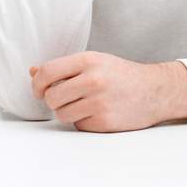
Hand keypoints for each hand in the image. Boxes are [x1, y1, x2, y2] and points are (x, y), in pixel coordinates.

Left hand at [29, 51, 186, 131]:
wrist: (155, 91)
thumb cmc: (120, 75)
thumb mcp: (94, 61)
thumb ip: (63, 67)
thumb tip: (32, 72)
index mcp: (88, 60)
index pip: (47, 72)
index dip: (37, 84)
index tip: (39, 90)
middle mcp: (93, 80)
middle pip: (52, 97)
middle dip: (53, 101)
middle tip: (64, 98)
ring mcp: (100, 103)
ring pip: (62, 114)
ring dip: (67, 112)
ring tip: (83, 104)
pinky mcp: (105, 122)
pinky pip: (79, 125)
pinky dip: (83, 122)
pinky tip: (98, 113)